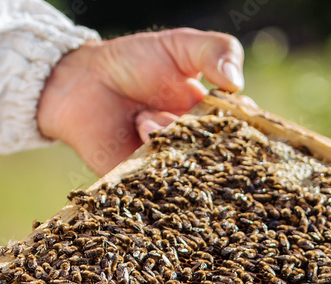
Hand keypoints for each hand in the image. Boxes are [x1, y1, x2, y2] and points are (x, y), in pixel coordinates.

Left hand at [37, 28, 244, 173]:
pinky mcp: (145, 186)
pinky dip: (152, 165)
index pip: (244, 131)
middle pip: (220, 156)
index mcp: (214, 120)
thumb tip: (236, 82)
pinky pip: (159, 188)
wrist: (85, 81)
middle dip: (204, 136)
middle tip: (185, 116)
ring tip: (143, 118)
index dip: (245, 124)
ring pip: (189, 168)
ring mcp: (172, 169)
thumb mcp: (183, 46)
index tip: (234, 109)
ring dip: (168, 136)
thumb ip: (216, 51)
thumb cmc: (136, 61)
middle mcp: (198, 149)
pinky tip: (141, 132)